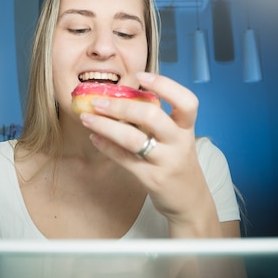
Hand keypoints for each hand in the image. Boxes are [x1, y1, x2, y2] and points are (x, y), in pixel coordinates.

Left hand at [79, 72, 221, 237]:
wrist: (189, 202)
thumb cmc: (177, 163)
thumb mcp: (176, 139)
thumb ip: (158, 121)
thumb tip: (121, 98)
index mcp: (186, 128)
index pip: (186, 101)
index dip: (165, 85)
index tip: (140, 76)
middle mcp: (179, 143)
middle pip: (151, 116)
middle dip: (120, 106)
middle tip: (98, 100)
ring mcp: (166, 162)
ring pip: (133, 139)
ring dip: (105, 126)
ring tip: (87, 117)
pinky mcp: (152, 179)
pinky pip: (125, 159)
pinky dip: (106, 147)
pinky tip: (94, 138)